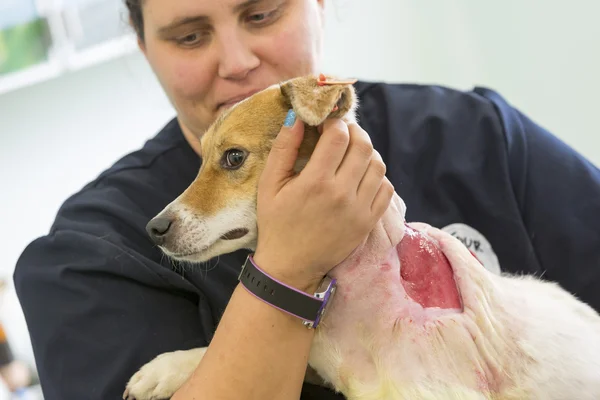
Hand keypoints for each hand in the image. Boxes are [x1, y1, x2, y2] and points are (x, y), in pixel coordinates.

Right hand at [254, 110, 393, 291]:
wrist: (291, 266)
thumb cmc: (276, 223)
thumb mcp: (270, 185)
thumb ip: (284, 148)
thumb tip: (298, 115)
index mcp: (316, 182)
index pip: (339, 136)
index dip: (334, 122)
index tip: (326, 122)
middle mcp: (342, 194)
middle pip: (363, 146)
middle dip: (353, 131)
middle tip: (341, 133)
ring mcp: (360, 210)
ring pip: (378, 165)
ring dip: (367, 152)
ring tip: (351, 153)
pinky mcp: (369, 222)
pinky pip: (386, 188)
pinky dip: (377, 176)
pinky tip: (360, 176)